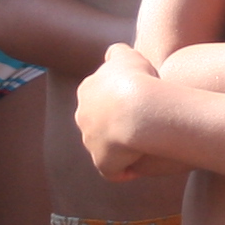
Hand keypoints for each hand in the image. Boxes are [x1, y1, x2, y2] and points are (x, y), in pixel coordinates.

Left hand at [75, 43, 162, 179]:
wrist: (138, 111)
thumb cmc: (135, 79)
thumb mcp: (127, 56)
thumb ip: (118, 53)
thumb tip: (113, 54)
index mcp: (87, 90)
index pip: (99, 97)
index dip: (117, 99)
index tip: (135, 100)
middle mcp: (83, 117)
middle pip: (96, 123)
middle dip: (112, 125)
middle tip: (138, 124)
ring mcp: (90, 142)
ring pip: (103, 147)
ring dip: (119, 148)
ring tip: (141, 147)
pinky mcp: (103, 163)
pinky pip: (113, 170)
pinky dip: (124, 170)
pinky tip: (137, 167)